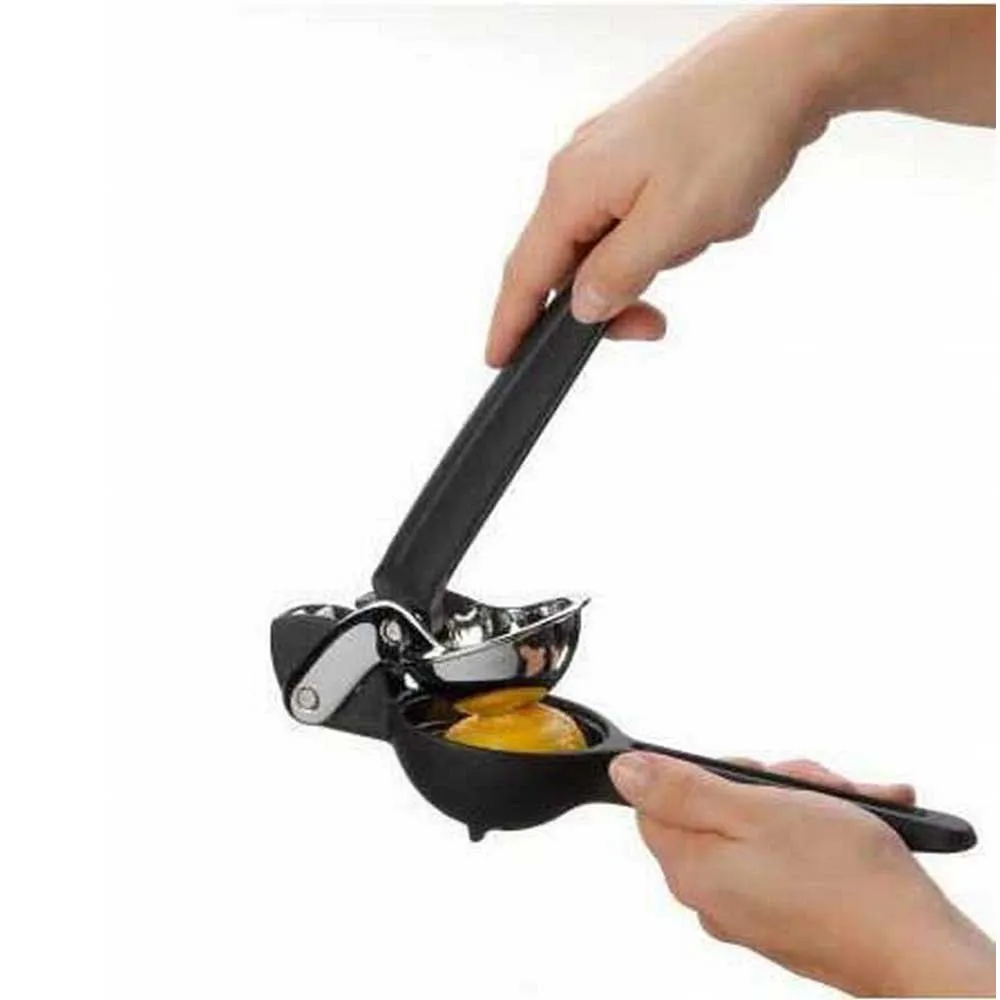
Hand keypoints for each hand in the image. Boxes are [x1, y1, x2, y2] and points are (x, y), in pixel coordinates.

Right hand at [485, 10, 832, 365]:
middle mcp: (581, 169)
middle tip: (654, 322)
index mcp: (574, 186)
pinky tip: (717, 208)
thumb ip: (618, 274)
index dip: (512, 323)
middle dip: (615, 294)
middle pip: (571, 263)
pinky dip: (679, 229)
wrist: (788, 64)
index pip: (526, 273)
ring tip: (710, 225)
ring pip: (616, 243)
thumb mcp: (673, 224)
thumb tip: (583, 307)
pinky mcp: (645, 156)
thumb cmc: (733, 130)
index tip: (501, 358)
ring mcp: (612, 159)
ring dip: (662, 254)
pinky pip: (646, 218)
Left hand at [609, 752, 994, 996]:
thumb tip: (625, 773)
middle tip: (811, 789)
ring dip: (806, 804)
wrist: (919, 950)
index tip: (752, 777)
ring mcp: (752, 909)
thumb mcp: (755, 810)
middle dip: (770, 786)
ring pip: (762, 825)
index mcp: (692, 869)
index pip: (658, 801)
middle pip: (717, 809)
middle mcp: (714, 896)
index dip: (705, 774)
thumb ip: (681, 790)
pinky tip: (860, 824)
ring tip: (846, 807)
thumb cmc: (846, 880)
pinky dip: (826, 832)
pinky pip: (793, 855)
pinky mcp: (789, 915)